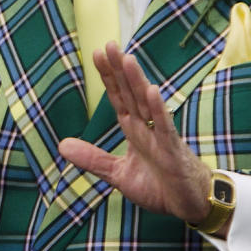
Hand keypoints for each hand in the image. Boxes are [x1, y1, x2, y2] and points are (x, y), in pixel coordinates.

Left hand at [58, 42, 213, 226]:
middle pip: (130, 93)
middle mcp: (146, 127)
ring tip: (127, 60)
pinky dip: (158, 109)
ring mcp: (160, 136)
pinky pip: (164, 126)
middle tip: (110, 45)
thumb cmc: (158, 186)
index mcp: (133, 130)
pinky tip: (151, 91)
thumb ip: (92, 159)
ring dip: (137, 81)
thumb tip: (62, 146)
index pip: (118, 97)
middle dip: (120, 70)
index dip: (108, 77)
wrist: (189, 205)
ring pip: (146, 103)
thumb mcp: (117, 174)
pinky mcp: (173, 149)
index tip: (97, 54)